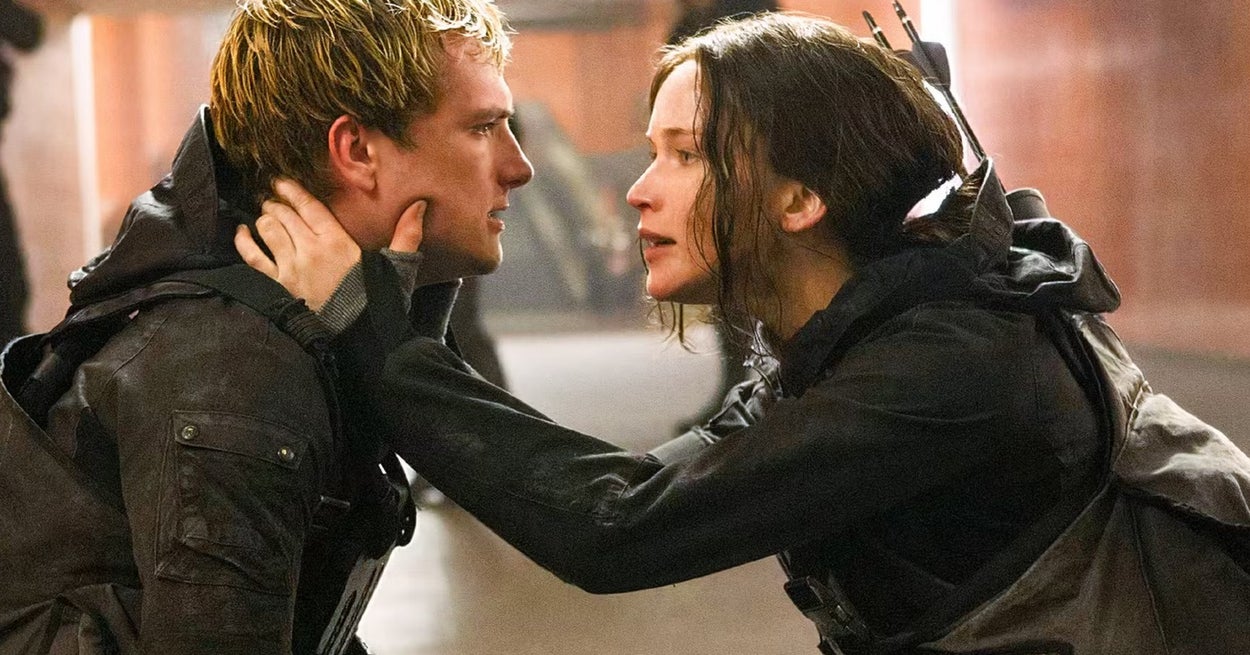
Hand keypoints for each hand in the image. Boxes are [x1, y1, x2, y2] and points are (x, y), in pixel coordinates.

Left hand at [233, 179, 426, 310]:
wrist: (359, 338)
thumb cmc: (378, 302)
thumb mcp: (397, 267)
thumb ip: (407, 234)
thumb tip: (420, 205)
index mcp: (338, 242)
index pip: (309, 206)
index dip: (292, 190)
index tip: (281, 181)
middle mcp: (310, 250)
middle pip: (284, 215)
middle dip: (276, 203)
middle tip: (274, 198)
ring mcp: (291, 269)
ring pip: (268, 230)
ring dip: (264, 218)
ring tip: (266, 213)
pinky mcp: (279, 286)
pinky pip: (253, 258)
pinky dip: (244, 242)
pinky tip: (242, 231)